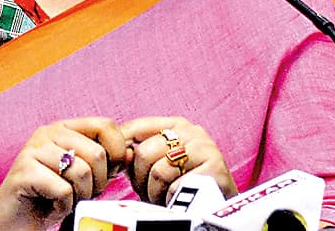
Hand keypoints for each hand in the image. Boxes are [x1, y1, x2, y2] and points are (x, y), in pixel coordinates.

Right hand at [0, 117, 127, 230]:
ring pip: (82, 172)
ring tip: (66, 199)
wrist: (11, 220)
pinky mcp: (24, 172)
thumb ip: (105, 161)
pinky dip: (64, 206)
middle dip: (97, 183)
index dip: (117, 151)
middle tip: (81, 193)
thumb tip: (131, 152)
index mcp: (64, 128)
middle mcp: (48, 132)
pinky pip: (63, 190)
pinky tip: (52, 206)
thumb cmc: (50, 196)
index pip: (105, 125)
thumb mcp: (83, 176)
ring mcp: (33, 150)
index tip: (111, 173)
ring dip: (80, 196)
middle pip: (97, 153)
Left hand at [120, 116, 237, 205]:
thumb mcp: (156, 166)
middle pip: (143, 152)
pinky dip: (172, 200)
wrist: (218, 208)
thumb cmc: (182, 188)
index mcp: (175, 125)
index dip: (120, 148)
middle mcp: (191, 130)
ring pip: (158, 171)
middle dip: (140, 180)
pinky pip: (176, 187)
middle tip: (149, 193)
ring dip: (156, 194)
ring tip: (165, 198)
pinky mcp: (215, 167)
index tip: (115, 166)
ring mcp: (205, 146)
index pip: (136, 127)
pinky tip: (179, 201)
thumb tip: (121, 154)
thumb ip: (138, 156)